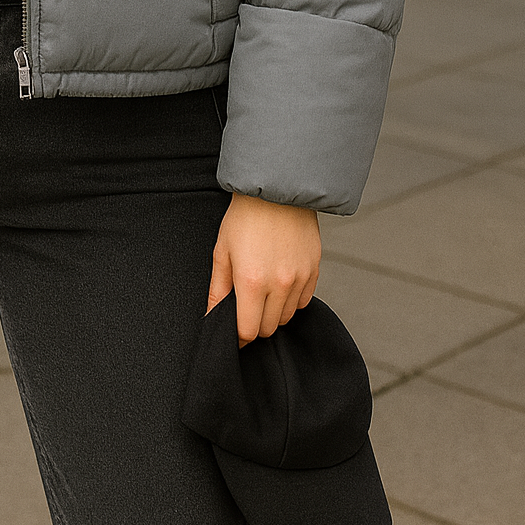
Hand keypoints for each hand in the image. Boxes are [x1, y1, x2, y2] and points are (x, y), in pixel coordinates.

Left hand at [206, 191, 320, 347]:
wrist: (276, 189)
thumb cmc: (244, 217)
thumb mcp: (222, 252)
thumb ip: (218, 291)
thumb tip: (211, 319)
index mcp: (252, 281)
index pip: (249, 331)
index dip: (239, 335)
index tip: (234, 331)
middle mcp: (279, 284)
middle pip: (268, 327)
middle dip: (255, 323)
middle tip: (246, 305)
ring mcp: (300, 278)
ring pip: (286, 316)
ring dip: (273, 312)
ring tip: (263, 289)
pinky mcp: (314, 270)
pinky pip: (304, 301)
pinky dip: (291, 300)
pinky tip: (280, 282)